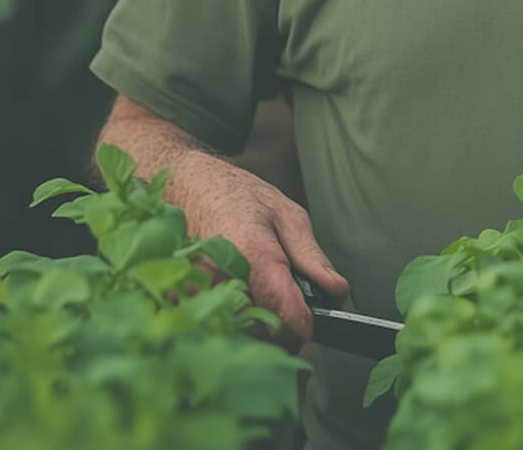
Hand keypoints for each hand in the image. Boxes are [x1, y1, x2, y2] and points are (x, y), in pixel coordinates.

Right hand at [172, 151, 348, 352]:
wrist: (185, 186)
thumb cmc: (236, 195)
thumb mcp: (287, 214)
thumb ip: (312, 257)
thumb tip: (337, 291)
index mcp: (255, 256)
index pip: (285, 315)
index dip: (305, 325)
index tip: (313, 322)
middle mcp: (223, 279)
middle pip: (263, 334)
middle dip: (285, 331)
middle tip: (293, 310)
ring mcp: (200, 292)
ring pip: (241, 335)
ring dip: (260, 330)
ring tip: (268, 302)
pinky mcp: (187, 300)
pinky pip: (220, 326)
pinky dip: (237, 323)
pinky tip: (245, 302)